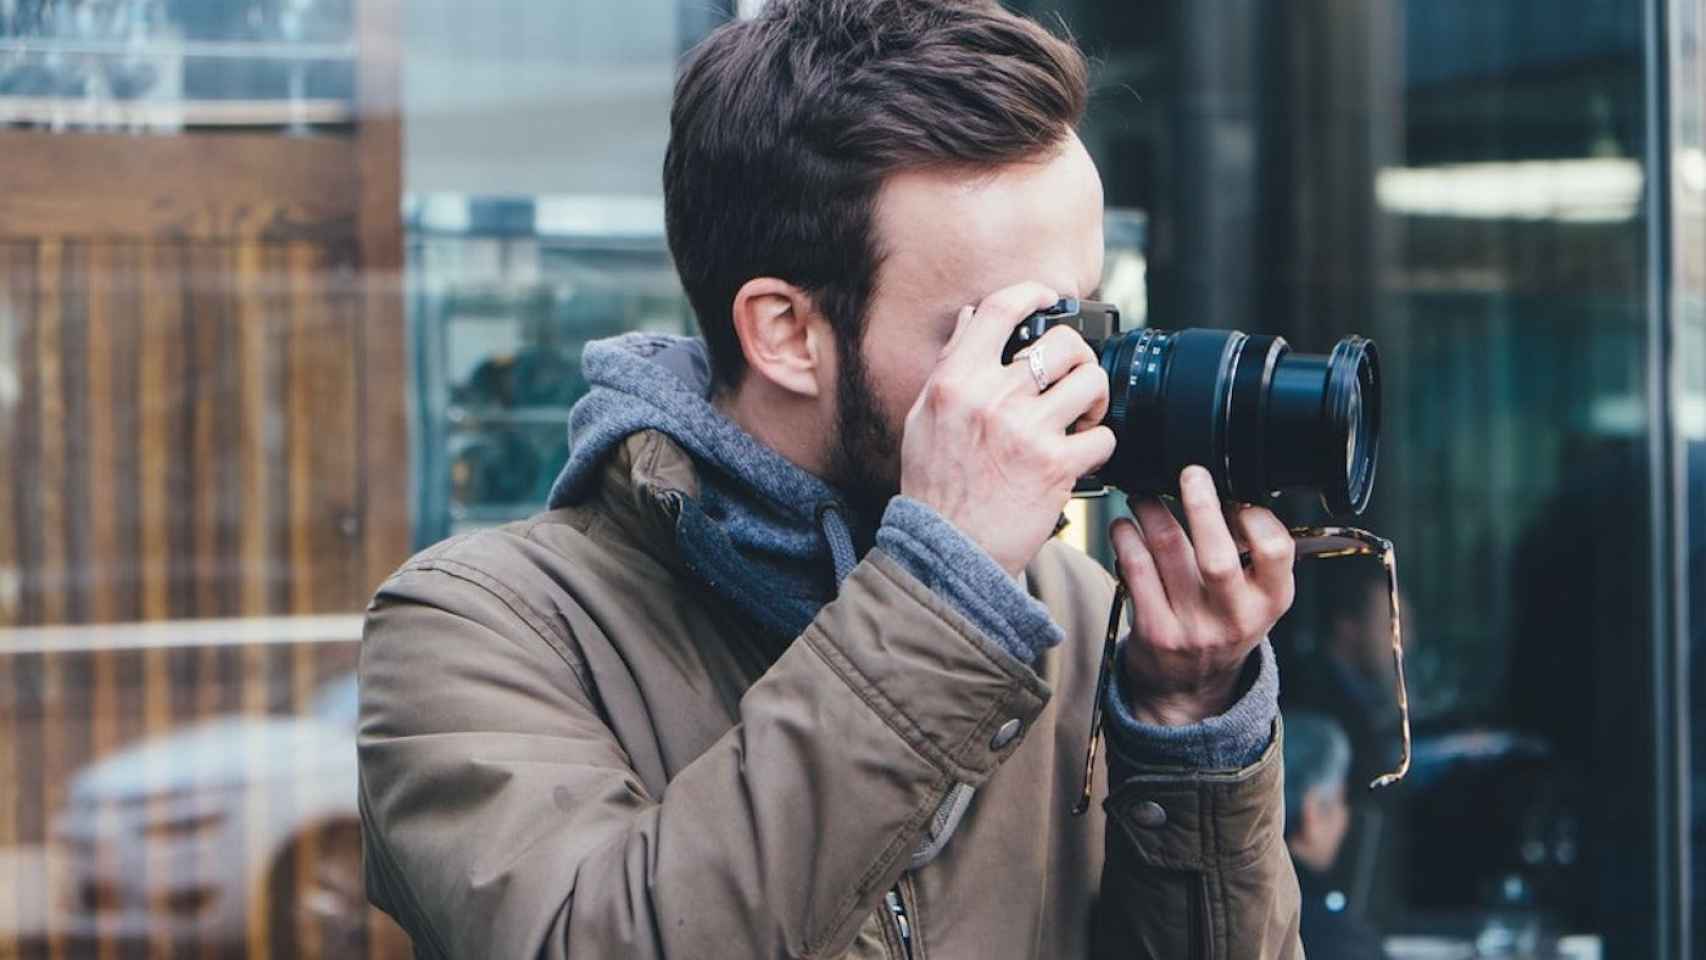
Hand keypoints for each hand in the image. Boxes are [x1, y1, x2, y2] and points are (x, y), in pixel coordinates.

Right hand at [899, 282, 1116, 575]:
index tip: (1050, 298)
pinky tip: (1081, 456)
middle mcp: (991, 399)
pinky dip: (1099, 446)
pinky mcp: (1056, 466)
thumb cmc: (934, 487)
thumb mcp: (924, 417)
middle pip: (1063, 344)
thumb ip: (951, 364)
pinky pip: (1102, 437)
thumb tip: (970, 319)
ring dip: (1095, 399)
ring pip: (1091, 383)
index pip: (999, 310)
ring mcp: (1026, 431)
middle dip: (1078, 358)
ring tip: (1082, 417)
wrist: (946, 552)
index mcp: (956, 381)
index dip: (1033, 293)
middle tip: (1072, 379)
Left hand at [1111, 465, 1295, 725]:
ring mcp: (1193, 627)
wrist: (1189, 687)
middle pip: (1217, 554)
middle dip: (1201, 504)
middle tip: (1190, 473)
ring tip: (1143, 495)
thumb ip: (1251, 552)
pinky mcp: (1154, 631)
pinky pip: (1135, 570)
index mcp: (1270, 600)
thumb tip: (1227, 485)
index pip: (1275, 550)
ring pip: (1168, 551)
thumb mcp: (1255, 596)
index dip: (1254, 514)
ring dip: (1152, 511)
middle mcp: (1235, 617)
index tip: (1235, 492)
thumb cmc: (1223, 622)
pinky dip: (1126, 538)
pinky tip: (1124, 526)